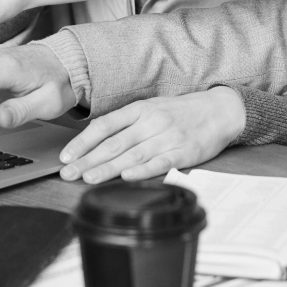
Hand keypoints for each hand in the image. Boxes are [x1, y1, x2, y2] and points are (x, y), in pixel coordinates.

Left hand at [59, 88, 244, 182]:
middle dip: (87, 160)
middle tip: (68, 173)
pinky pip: (160, 162)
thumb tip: (96, 140)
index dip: (82, 141)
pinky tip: (127, 177)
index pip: (104, 125)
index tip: (65, 156)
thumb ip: (127, 123)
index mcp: (140, 109)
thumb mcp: (152, 108)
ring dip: (108, 168)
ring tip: (88, 179)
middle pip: (113, 143)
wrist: (220, 110)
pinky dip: (142, 171)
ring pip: (132, 155)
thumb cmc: (183, 112)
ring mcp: (168, 137)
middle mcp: (151, 122)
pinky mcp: (185, 152)